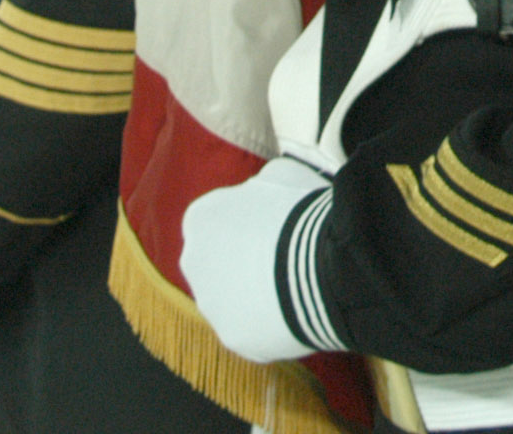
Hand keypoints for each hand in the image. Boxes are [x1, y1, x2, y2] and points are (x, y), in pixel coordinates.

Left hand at [178, 155, 330, 364]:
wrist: (319, 265)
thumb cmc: (301, 211)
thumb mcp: (281, 175)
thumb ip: (260, 186)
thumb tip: (264, 191)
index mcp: (200, 219)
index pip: (217, 223)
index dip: (250, 226)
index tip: (278, 228)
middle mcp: (193, 262)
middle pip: (219, 264)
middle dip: (247, 264)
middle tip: (287, 259)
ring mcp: (211, 304)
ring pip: (233, 301)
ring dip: (258, 296)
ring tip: (299, 287)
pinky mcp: (232, 337)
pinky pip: (253, 329)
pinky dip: (272, 324)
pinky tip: (300, 312)